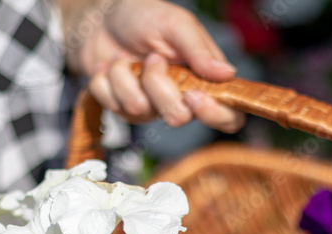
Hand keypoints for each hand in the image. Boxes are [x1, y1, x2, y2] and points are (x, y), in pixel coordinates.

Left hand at [61, 0, 244, 131]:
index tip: (192, 95)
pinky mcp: (125, 110)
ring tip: (125, 57)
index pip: (229, 117)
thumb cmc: (145, 18)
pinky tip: (110, 67)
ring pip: (140, 110)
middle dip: (156, 84)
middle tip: (151, 57)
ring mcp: (152, 108)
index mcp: (205, 80)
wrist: (102, 21)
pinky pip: (113, 106)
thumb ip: (199, 49)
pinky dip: (106, 81)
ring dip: (125, 76)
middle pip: (178, 117)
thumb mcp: (176, 23)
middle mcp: (182, 99)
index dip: (215, 115)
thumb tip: (227, 74)